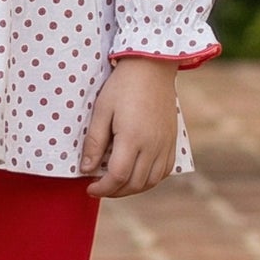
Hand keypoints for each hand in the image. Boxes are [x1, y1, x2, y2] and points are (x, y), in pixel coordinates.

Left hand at [81, 59, 180, 198]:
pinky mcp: (173, 141)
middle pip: (135, 183)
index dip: (102, 188)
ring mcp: (165, 144)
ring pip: (151, 181)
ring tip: (115, 184)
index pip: (117, 176)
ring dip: (132, 189)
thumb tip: (86, 169)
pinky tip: (136, 175)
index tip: (89, 188)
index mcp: (133, 137)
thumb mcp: (101, 111)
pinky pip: (164, 171)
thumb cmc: (122, 86)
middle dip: (114, 191)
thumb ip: (94, 142)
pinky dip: (149, 180)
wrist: (152, 68)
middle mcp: (153, 145)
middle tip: (98, 187)